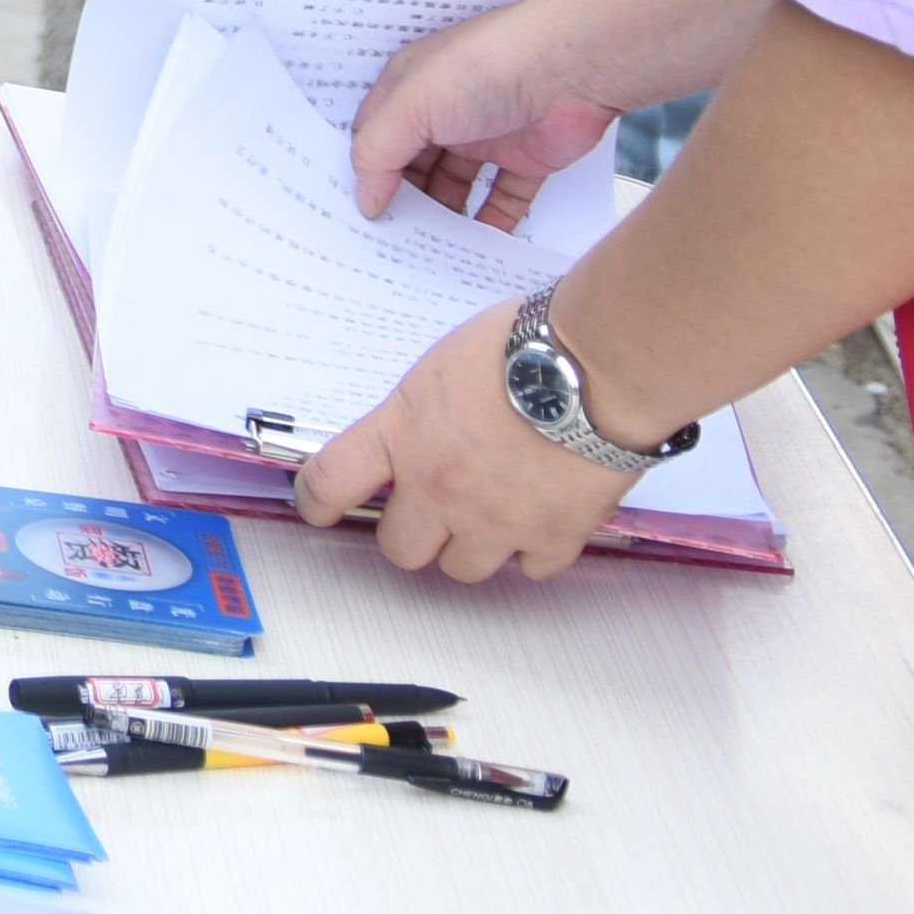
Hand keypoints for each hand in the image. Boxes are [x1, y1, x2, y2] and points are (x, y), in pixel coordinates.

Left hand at [289, 303, 642, 583]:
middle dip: (414, 532)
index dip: (317, 502)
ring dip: (473, 546)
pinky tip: (543, 518)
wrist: (596, 367)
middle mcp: (438, 488)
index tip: (320, 508)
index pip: (329, 483)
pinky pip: (530, 570)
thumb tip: (422, 432)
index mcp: (402, 435)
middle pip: (400, 549)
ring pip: (462, 570)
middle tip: (435, 509)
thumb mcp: (442, 368)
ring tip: (495, 512)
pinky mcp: (552, 537)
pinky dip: (534, 550)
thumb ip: (421, 414)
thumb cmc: (523, 344)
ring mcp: (495, 520)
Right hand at [351, 0, 637, 233]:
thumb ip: (378, 153)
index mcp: (409, 89)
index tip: (361, 215)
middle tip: (390, 245)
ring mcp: (486, 136)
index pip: (376, 137)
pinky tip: (476, 251)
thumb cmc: (484, 68)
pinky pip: (504, 199)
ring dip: (443, 217)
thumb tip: (364, 201)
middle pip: (414, 166)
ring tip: (428, 254)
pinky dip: (491, 224)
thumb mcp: (411, 106)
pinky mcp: (526, 159)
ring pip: (456, 186)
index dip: (366, 173)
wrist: (571, 67)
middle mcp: (444, 112)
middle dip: (403, 201)